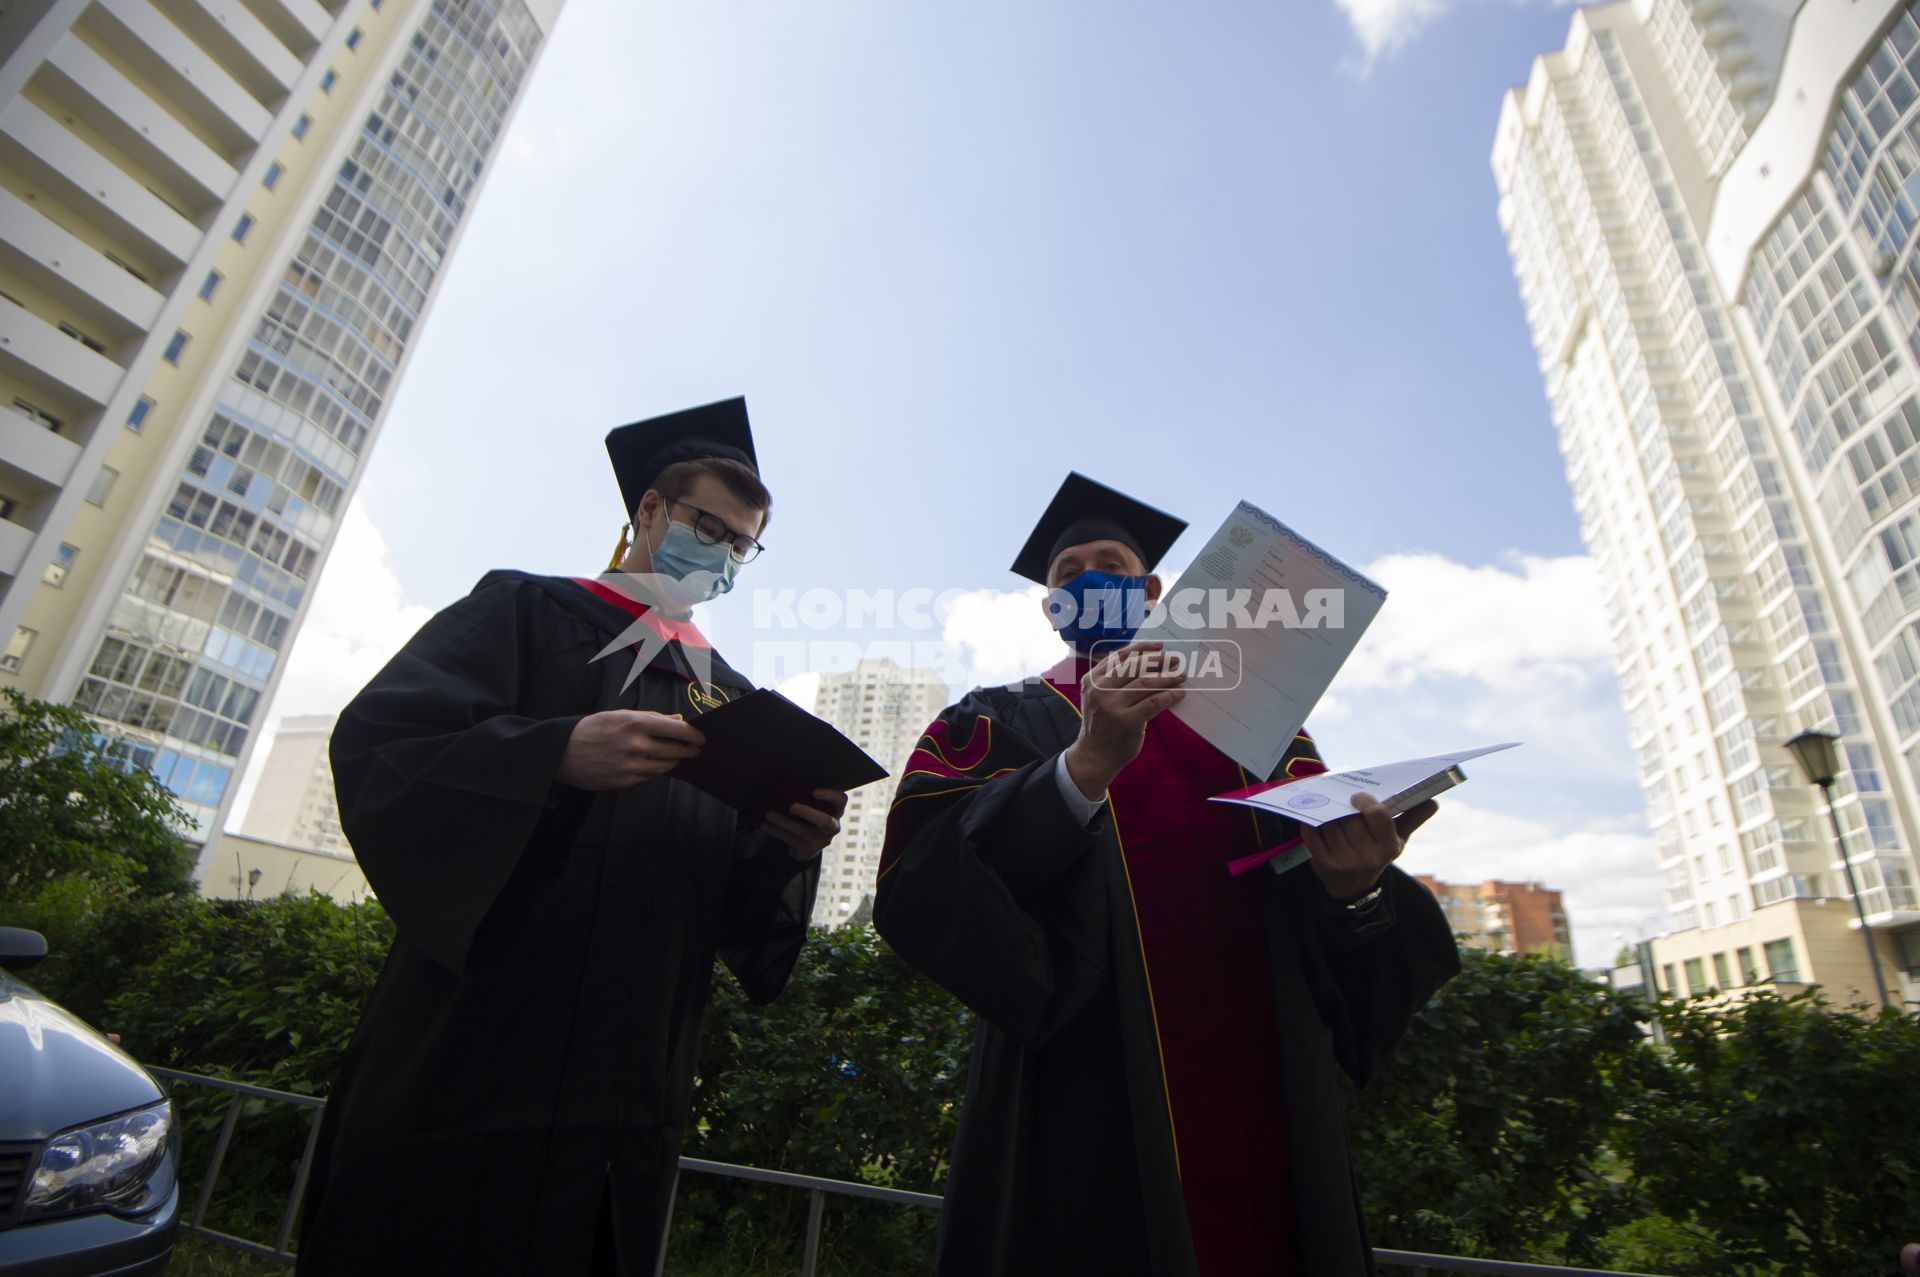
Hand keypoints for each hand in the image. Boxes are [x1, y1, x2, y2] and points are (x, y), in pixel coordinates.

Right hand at [556, 710, 704, 789]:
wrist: (562, 751)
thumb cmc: (593, 729)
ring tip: (673, 757)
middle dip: (687, 750)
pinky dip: (652, 770)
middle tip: (693, 750)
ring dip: (672, 762)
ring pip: (665, 766)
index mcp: (636, 723)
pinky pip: (649, 776)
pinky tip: (648, 764)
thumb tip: (677, 721)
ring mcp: (631, 766)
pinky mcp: (625, 781)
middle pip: (675, 751)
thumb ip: (652, 718)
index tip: (702, 737)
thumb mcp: (621, 715)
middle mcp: (636, 745)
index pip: (677, 729)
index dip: (694, 735)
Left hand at [762, 788, 846, 860]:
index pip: (841, 800)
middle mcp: (832, 827)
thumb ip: (807, 796)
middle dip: (808, 814)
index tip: (814, 791)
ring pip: (802, 831)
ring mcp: (820, 840)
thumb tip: (784, 780)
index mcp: (836, 810)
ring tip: (769, 814)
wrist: (808, 844)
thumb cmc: (809, 814)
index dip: (830, 795)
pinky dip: (776, 831)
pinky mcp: (807, 850)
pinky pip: (790, 839)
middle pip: (825, 821)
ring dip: (784, 822)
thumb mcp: (813, 805)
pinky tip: (765, 825)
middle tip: (792, 806)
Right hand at [1063, 640, 1186, 799]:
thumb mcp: (1098, 697)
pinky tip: (1179, 693)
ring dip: (1168, 677)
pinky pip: (1153, 702)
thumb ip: (1113, 679)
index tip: (1159, 646)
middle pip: (1134, 667)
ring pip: (1145, 683)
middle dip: (1158, 660)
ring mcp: (1112, 706)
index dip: (1142, 648)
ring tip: (1181, 674)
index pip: (1119, 656)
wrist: (1095, 755)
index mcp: (1092, 679)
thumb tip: (1148, 661)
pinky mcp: (1127, 721)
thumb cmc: (1102, 724)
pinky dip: (1169, 695)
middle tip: (1175, 659)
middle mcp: (1099, 690)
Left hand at [1301, 792, 1438, 903]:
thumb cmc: (1377, 854)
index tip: (1359, 796)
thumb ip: (1412, 818)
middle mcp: (1368, 856)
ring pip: (1331, 824)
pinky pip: (1313, 835)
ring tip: (1329, 809)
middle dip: (1344, 807)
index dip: (1367, 801)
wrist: (1354, 887)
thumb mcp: (1397, 840)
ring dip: (1328, 813)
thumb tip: (1432, 802)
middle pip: (1351, 818)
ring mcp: (1345, 861)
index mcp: (1388, 846)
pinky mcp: (1324, 864)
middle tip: (1341, 801)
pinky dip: (1312, 824)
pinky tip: (1315, 819)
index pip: (1379, 815)